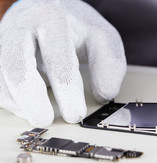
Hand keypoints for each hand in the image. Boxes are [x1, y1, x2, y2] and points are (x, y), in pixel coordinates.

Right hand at [0, 0, 125, 126]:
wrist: (46, 9)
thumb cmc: (76, 27)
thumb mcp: (103, 38)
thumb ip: (110, 65)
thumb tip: (103, 96)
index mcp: (53, 21)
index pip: (58, 59)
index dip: (67, 91)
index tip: (76, 114)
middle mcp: (22, 28)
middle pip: (17, 67)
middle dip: (32, 100)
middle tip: (46, 120)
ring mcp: (5, 42)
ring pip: (1, 77)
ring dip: (19, 103)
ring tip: (40, 116)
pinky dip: (12, 101)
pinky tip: (28, 108)